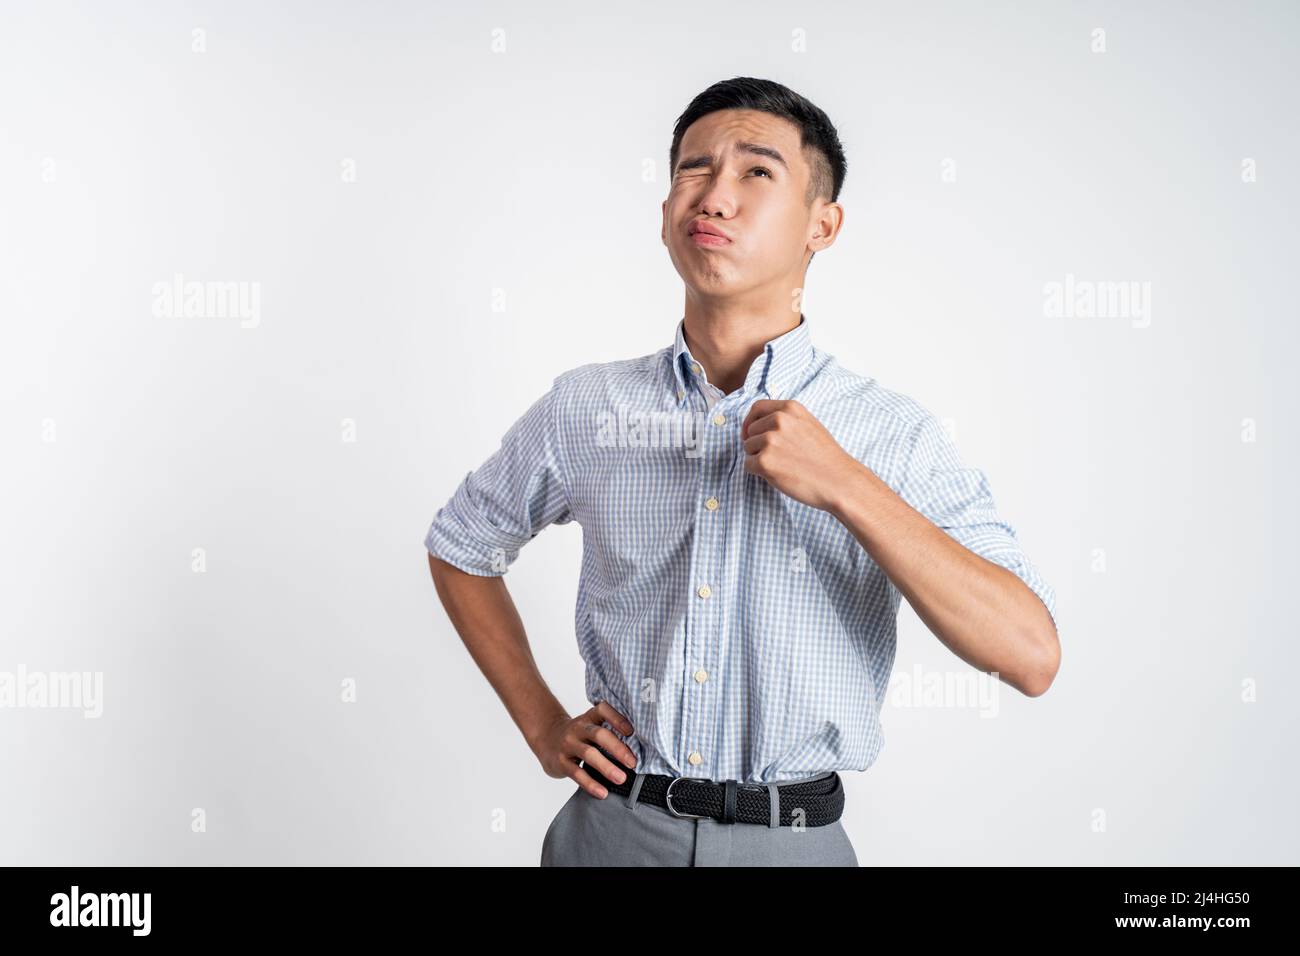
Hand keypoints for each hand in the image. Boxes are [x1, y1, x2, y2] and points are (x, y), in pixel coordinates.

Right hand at [531, 702, 637, 798]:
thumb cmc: (578, 735)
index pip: (603, 710)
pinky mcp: (561, 761)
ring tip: (621, 779)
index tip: (632, 731)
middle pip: (599, 734)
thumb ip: (609, 731)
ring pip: (589, 754)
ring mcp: (568, 744)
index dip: (618, 719)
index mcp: (589, 717)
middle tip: (633, 763)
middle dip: (617, 748)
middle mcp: (578, 728)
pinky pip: (576, 773)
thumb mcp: (590, 726)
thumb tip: (642, 747)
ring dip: (607, 767)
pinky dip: (591, 784)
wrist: (546, 739)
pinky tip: (603, 792)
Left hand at [741, 399, 861, 511]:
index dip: (750, 421)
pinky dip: (758, 472)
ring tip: (782, 466)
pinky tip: (778, 474)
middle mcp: (778, 420)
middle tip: (777, 457)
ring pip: (748, 448)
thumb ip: (786, 419)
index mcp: (790, 408)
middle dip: (757, 444)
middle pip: (750, 430)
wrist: (839, 480)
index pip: (757, 408)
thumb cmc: (826, 457)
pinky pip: (748, 465)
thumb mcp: (809, 425)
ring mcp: (770, 440)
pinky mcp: (764, 461)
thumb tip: (760, 424)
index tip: (751, 433)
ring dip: (758, 458)